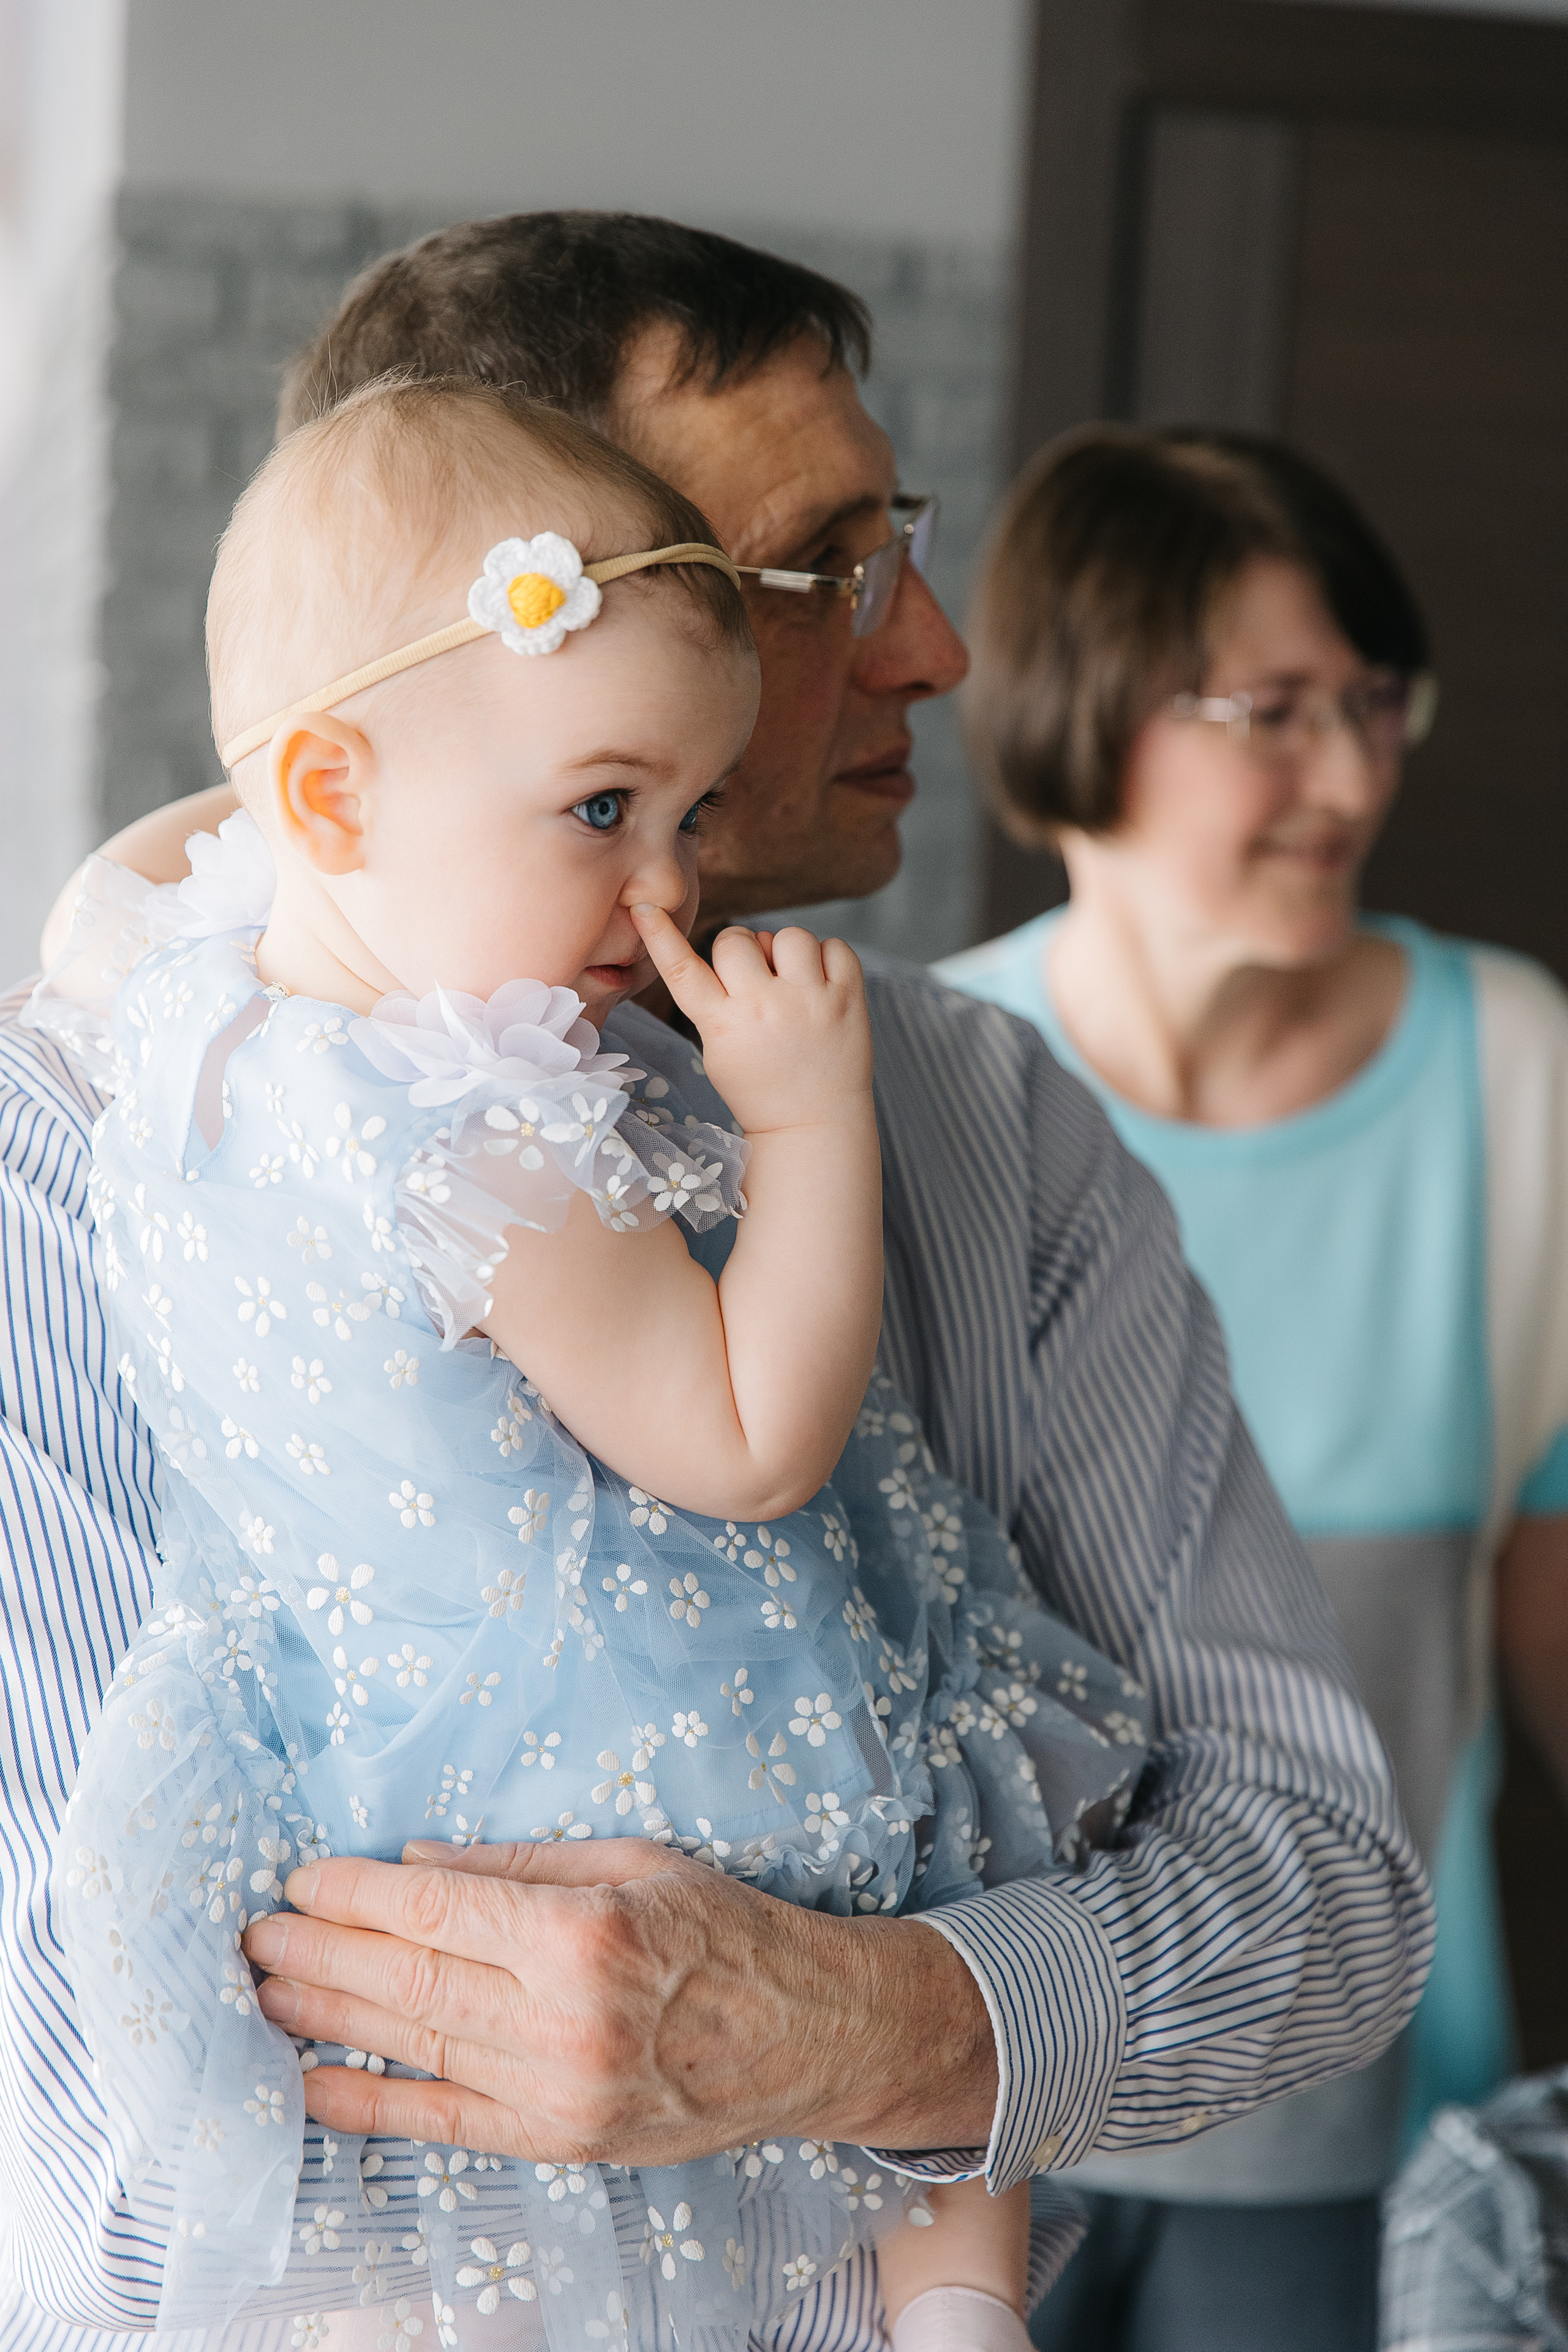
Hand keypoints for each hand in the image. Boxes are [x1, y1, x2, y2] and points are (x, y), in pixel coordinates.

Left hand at [240, 1838, 996, 2162]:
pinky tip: (311, 2082)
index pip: (433, 1910)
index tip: (303, 1879)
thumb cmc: (723, 1930)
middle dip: (318, 1953)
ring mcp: (556, 2090)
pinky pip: (443, 2124)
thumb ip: (517, 1866)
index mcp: (580, 1933)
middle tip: (255, 1934)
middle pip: (407, 1980)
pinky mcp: (559, 2140)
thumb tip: (413, 1868)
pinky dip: (370, 2103)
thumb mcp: (631, 1861)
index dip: (354, 1894)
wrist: (807, 2036)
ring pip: (413, 2049)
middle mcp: (561, 2017)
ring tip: (265, 1992)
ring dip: (325, 2020)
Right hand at [631, 904, 871, 1135]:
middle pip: (736, 939)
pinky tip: (822, 988)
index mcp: (722, 1025)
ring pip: (788, 935)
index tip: (646, 906)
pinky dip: (827, 959)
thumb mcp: (718, 1051)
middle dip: (743, 953)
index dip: (660, 935)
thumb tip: (744, 941)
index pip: (682, 970)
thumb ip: (717, 1000)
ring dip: (787, 954)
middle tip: (758, 985)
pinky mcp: (847, 1000)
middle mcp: (763, 1008)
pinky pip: (834, 946)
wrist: (812, 1126)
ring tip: (794, 987)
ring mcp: (809, 1002)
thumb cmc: (760, 1087)